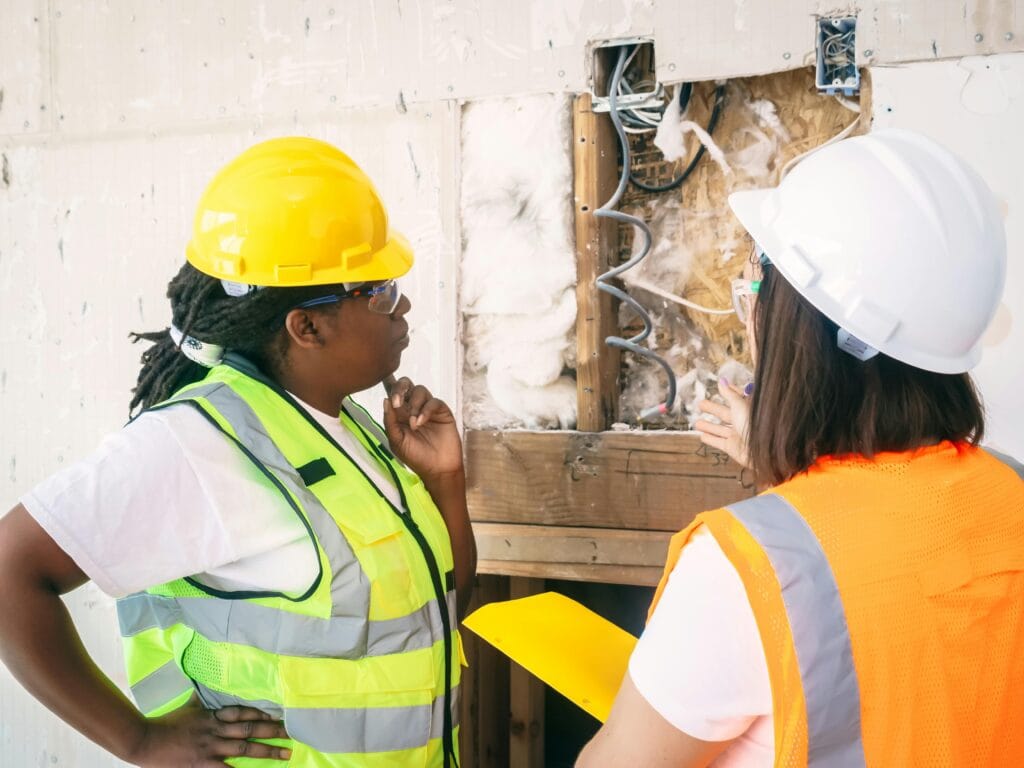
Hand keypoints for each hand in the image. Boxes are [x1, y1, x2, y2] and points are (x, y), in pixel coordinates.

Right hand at [128, 693, 289, 766]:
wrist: (146, 740)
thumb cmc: (168, 722)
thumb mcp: (190, 705)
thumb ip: (205, 698)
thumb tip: (210, 680)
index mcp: (213, 714)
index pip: (243, 712)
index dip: (262, 713)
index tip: (280, 714)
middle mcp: (216, 729)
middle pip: (250, 729)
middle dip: (273, 731)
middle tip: (292, 733)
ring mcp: (211, 747)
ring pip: (245, 748)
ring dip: (267, 751)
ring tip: (286, 753)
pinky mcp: (203, 764)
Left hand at [382, 376, 463, 480]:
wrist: (437, 469)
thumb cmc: (415, 457)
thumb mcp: (396, 441)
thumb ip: (390, 421)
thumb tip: (385, 400)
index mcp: (399, 413)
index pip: (392, 392)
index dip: (389, 382)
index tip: (384, 377)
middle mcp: (413, 407)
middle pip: (406, 384)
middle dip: (400, 388)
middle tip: (397, 403)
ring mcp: (428, 408)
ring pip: (420, 390)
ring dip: (414, 405)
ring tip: (413, 424)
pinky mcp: (442, 412)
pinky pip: (433, 402)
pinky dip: (425, 410)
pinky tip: (421, 423)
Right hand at [694, 378, 751, 468]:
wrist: (760, 450)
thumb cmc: (753, 425)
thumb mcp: (740, 405)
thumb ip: (729, 394)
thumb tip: (721, 381)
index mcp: (748, 410)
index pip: (737, 399)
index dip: (729, 392)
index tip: (721, 386)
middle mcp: (742, 423)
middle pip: (725, 414)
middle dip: (713, 409)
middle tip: (701, 404)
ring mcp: (737, 435)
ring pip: (720, 429)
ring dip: (709, 426)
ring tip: (697, 423)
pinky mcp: (732, 447)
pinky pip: (719, 442)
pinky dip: (710, 439)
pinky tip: (702, 436)